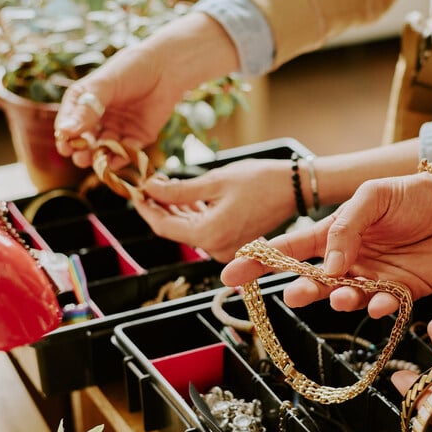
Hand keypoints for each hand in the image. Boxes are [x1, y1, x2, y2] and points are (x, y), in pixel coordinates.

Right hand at [53, 12, 237, 168]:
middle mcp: (100, 118)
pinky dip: (121, 158)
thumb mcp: (104, 86)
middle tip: (79, 158)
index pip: (70, 123)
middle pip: (85, 141)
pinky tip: (116, 160)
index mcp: (85, 103)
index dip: (66, 136)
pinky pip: (126, 152)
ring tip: (97, 161)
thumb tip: (65, 132)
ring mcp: (118, 129)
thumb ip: (86, 108)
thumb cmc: (130, 70)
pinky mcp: (138, 137)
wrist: (165, 68)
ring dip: (100, 157)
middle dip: (81, 152)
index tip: (64, 147)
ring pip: (104, 149)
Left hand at [132, 159, 297, 261]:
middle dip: (160, 207)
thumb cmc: (260, 181)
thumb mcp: (214, 181)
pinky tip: (187, 197)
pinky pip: (206, 231)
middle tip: (149, 183)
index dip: (146, 208)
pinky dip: (194, 215)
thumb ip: (178, 190)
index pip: (164, 227)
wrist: (295, 188)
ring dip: (176, 210)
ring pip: (190, 230)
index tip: (135, 191)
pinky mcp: (235, 244)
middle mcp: (217, 250)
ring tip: (165, 185)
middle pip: (175, 230)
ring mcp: (227, 250)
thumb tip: (149, 188)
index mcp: (209, 235)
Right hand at [220, 171, 431, 317]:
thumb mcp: (372, 196)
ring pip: (345, 298)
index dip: (259, 262)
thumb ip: (346, 227)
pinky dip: (377, 308)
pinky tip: (378, 302)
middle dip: (301, 290)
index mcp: (335, 234)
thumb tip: (328, 265)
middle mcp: (349, 260)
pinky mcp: (402, 293)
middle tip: (295, 294)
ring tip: (339, 295)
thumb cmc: (412, 194)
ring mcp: (374, 278)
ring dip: (338, 300)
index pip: (290, 250)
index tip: (230, 275)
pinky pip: (382, 307)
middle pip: (314, 281)